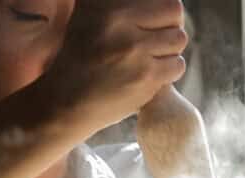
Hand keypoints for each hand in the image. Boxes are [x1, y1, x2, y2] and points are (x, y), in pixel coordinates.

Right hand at [40, 0, 187, 136]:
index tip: (152, 23)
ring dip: (169, 51)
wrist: (66, 101)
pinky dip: (169, 72)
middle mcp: (118, 18)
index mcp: (106, 1)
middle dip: (170, 26)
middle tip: (156, 41)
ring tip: (150, 59)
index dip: (161, 11)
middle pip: (174, 11)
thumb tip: (159, 1)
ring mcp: (133, 47)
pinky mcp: (145, 75)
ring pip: (178, 39)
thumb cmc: (82, 57)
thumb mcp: (90, 15)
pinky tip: (151, 76)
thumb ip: (120, 5)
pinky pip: (177, 65)